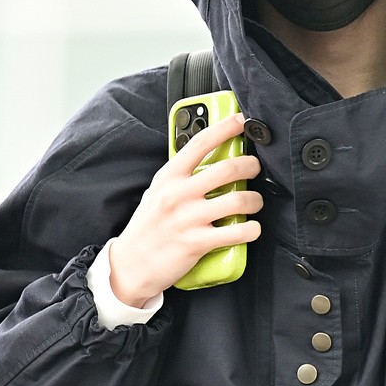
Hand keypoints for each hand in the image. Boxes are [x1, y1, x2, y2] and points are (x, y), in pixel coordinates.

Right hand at [110, 113, 262, 306]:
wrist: (129, 265)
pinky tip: (252, 228)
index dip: (225, 128)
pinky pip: (237, 232)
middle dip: (251, 166)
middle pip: (227, 169)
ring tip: (254, 202)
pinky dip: (252, 229)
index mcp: (169, 177)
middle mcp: (178, 194)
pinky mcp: (197, 243)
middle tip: (255, 168)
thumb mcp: (157, 191)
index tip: (241, 120)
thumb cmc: (148, 226)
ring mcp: (188, 218)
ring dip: (255, 200)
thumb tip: (210, 157)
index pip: (200, 143)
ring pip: (238, 200)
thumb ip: (180, 175)